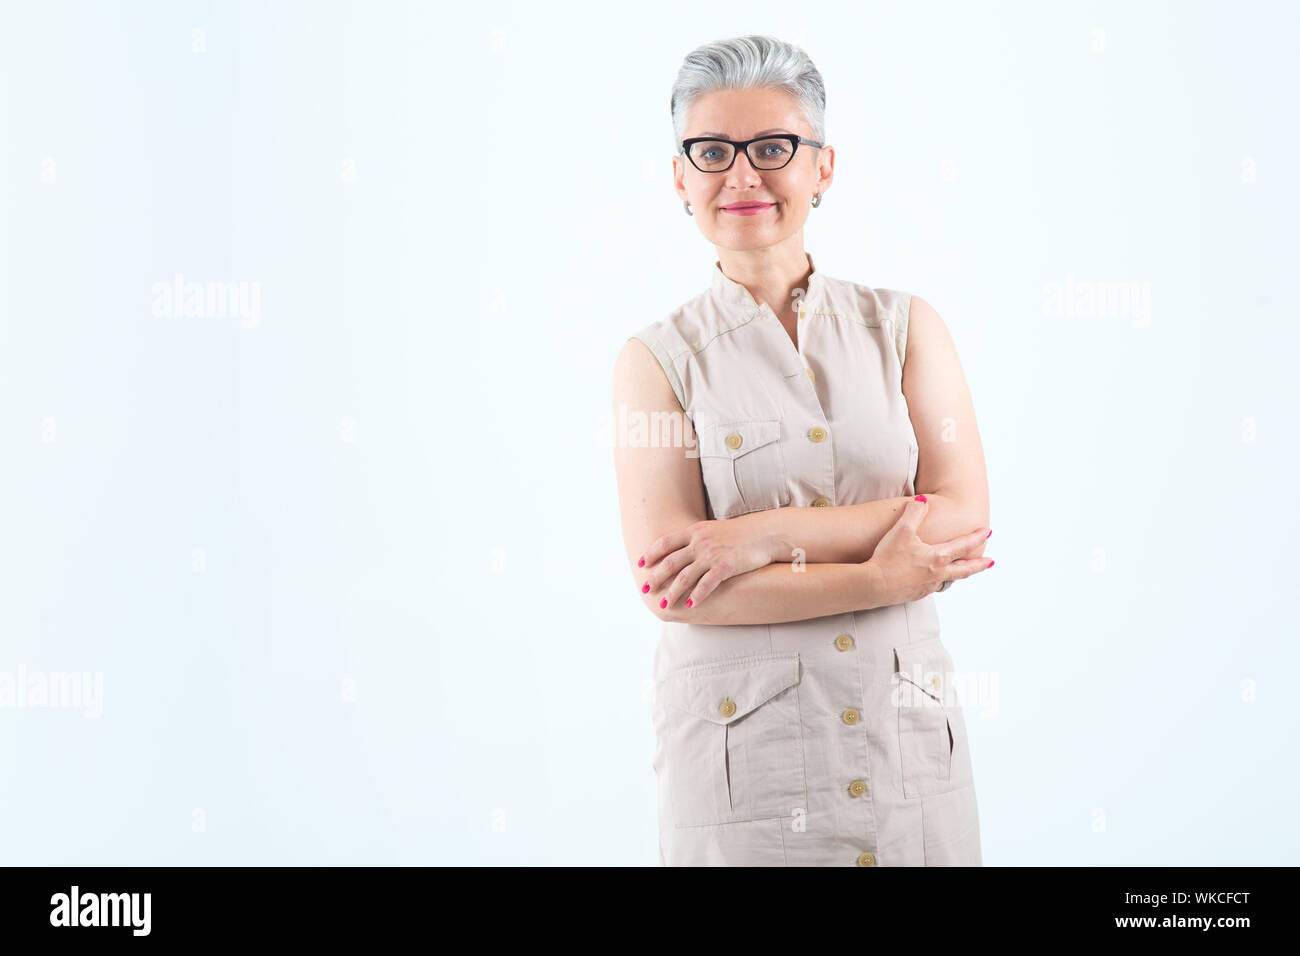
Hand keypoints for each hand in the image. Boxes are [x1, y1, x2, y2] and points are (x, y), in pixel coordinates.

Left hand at [638, 518, 780, 609]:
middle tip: (646, 588)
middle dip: (656, 576)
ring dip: (672, 592)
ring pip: (685, 576)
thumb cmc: (740, 534)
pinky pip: (706, 584)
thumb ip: (696, 539)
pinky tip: (690, 605)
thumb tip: (682, 551)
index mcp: (695, 532)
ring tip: (664, 603)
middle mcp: (700, 542)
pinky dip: (696, 596)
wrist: (765, 533)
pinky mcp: (726, 566)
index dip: (651, 553)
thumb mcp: (713, 530)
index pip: (666, 542)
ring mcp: (712, 554)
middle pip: (671, 561)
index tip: (641, 564)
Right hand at [865, 495, 993, 604]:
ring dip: (958, 574)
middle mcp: (937, 574)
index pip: (963, 546)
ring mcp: (927, 586)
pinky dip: (937, 582)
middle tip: (990, 561)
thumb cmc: (888, 558)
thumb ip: (914, 513)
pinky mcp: (916, 594)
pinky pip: (932, 587)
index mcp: (937, 557)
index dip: (977, 538)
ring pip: (948, 580)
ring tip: (960, 571)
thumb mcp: (901, 531)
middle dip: (979, 564)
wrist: (873, 585)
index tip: (988, 532)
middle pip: (965, 570)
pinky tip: (931, 580)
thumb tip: (922, 500)